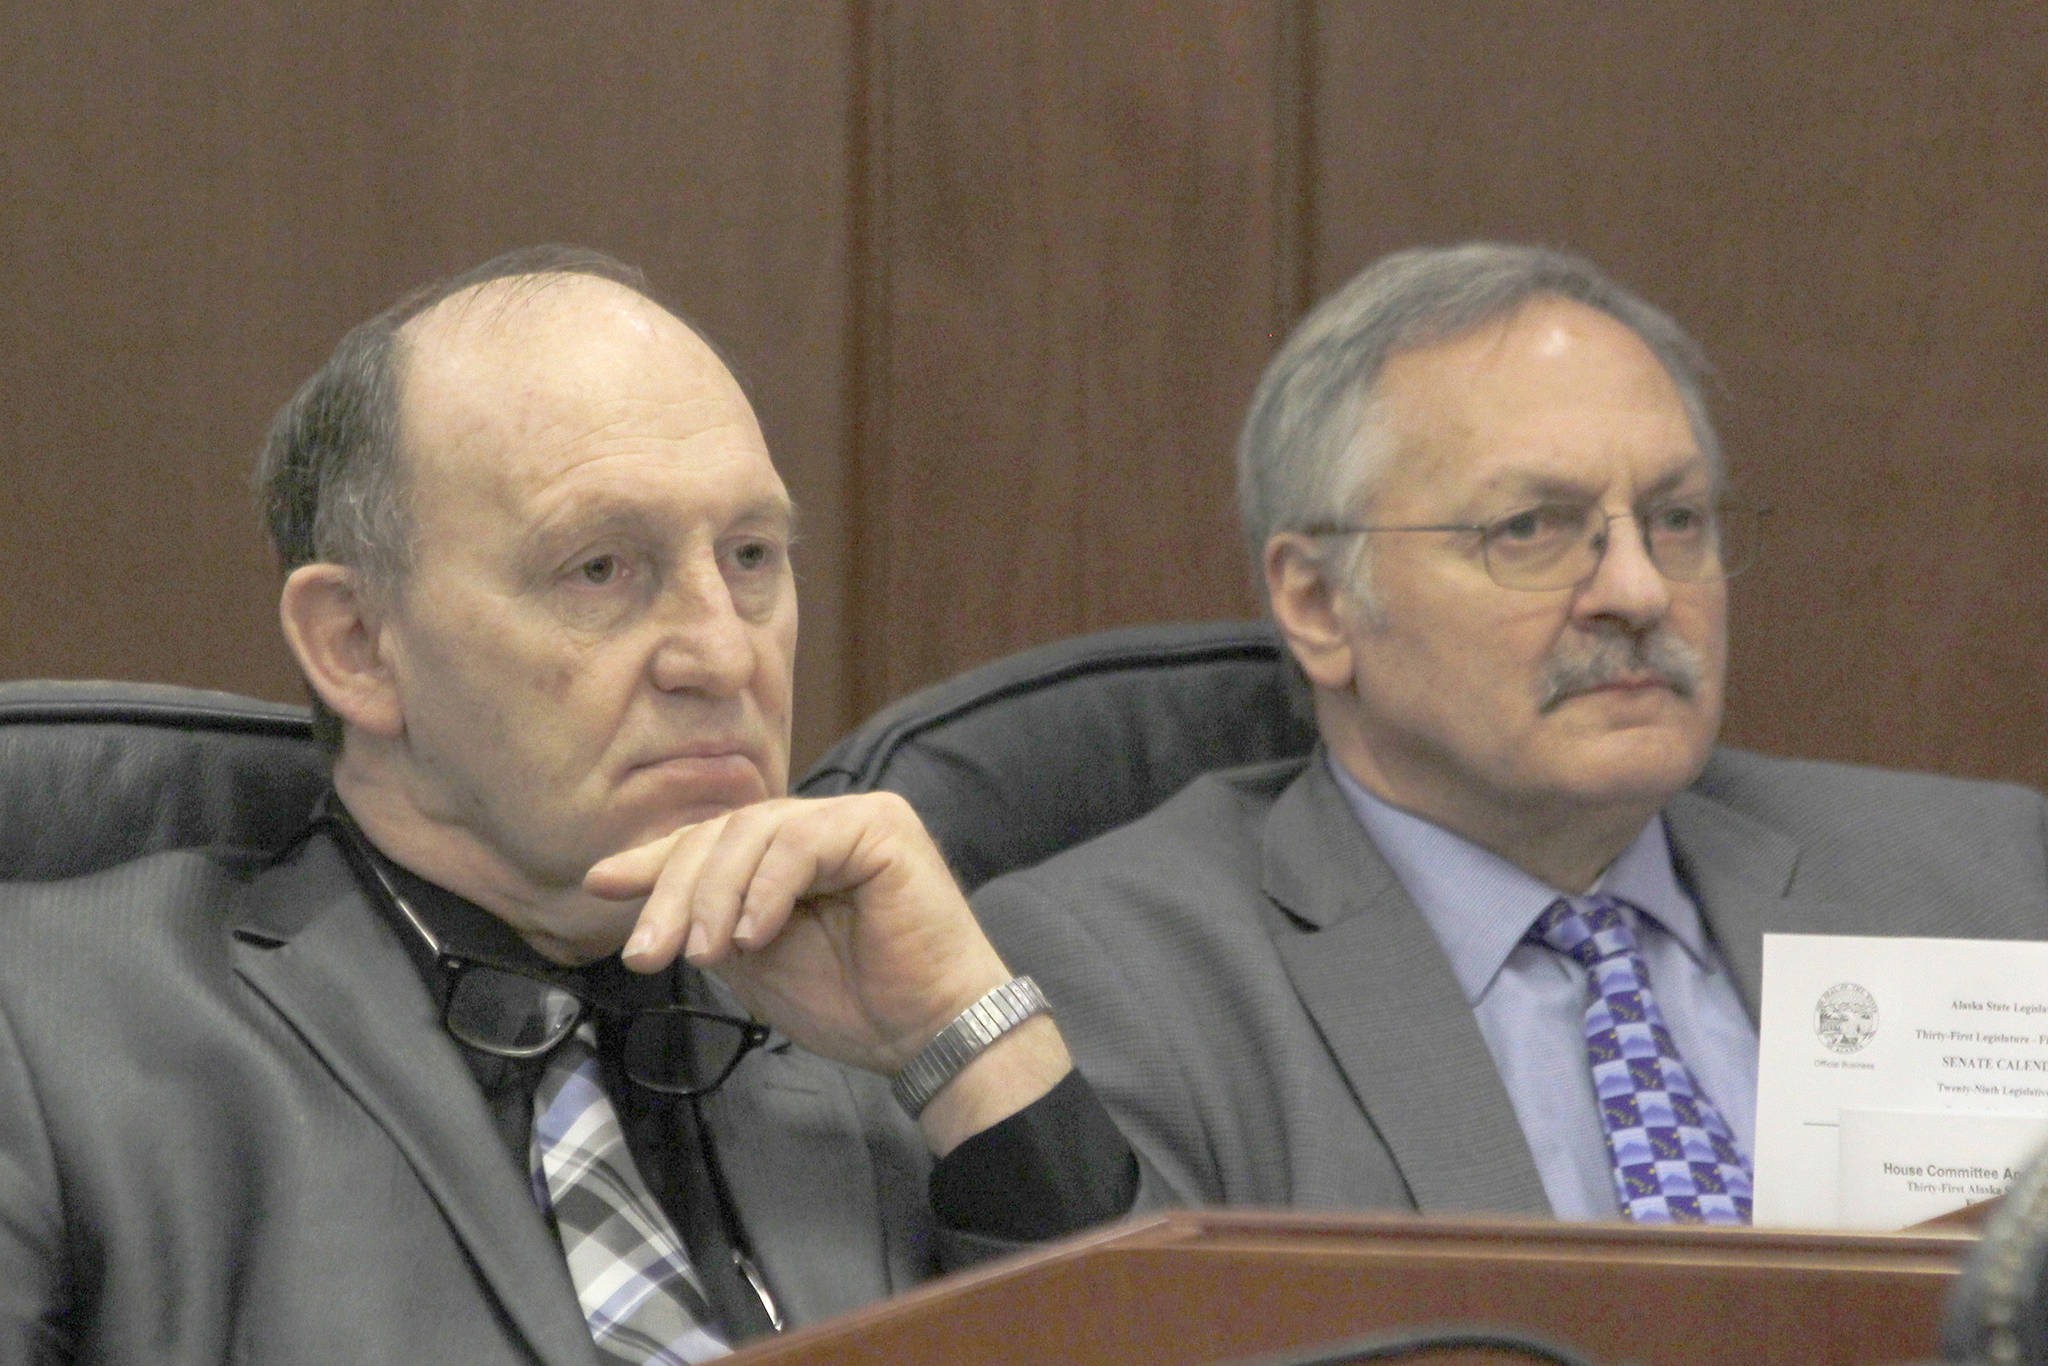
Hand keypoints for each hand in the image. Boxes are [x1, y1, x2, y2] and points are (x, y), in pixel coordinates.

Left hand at [583, 792, 1014, 1075]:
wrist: (928, 1035)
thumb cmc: (854, 1003)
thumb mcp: (754, 959)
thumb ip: (709, 920)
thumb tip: (642, 899)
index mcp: (791, 851)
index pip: (712, 841)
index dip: (656, 862)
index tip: (599, 886)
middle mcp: (821, 823)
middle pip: (723, 832)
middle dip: (674, 891)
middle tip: (645, 953)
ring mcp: (854, 817)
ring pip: (753, 832)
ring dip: (713, 896)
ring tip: (702, 956)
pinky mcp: (882, 826)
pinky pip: (800, 843)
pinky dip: (765, 889)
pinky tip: (749, 937)